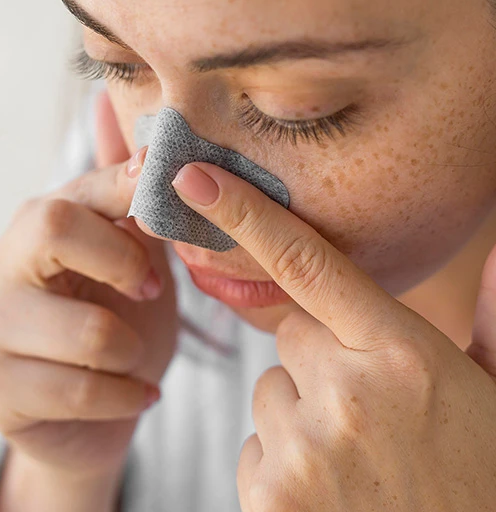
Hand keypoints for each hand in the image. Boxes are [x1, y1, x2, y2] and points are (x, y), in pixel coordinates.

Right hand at [0, 91, 177, 480]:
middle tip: (149, 291)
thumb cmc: (118, 322)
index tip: (164, 226)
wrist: (93, 410)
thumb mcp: (136, 258)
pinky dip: (126, 395)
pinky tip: (136, 394)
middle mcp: (1, 263)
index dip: (132, 199)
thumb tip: (127, 121)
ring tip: (134, 357)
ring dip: (133, 349)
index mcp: (37, 223)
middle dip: (124, 264)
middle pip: (54, 227)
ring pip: (88, 330)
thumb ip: (132, 201)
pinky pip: (79, 392)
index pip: (78, 190)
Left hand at [171, 161, 495, 511]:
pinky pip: (254, 449)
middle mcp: (349, 394)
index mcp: (405, 354)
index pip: (307, 262)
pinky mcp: (271, 500)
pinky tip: (332, 495)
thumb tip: (495, 258)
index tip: (193, 178)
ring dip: (302, 417)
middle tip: (369, 409)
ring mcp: (305, 450)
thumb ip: (489, 321)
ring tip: (357, 460)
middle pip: (288, 336)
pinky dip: (281, 467)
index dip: (245, 213)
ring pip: (270, 394)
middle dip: (318, 360)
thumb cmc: (483, 480)